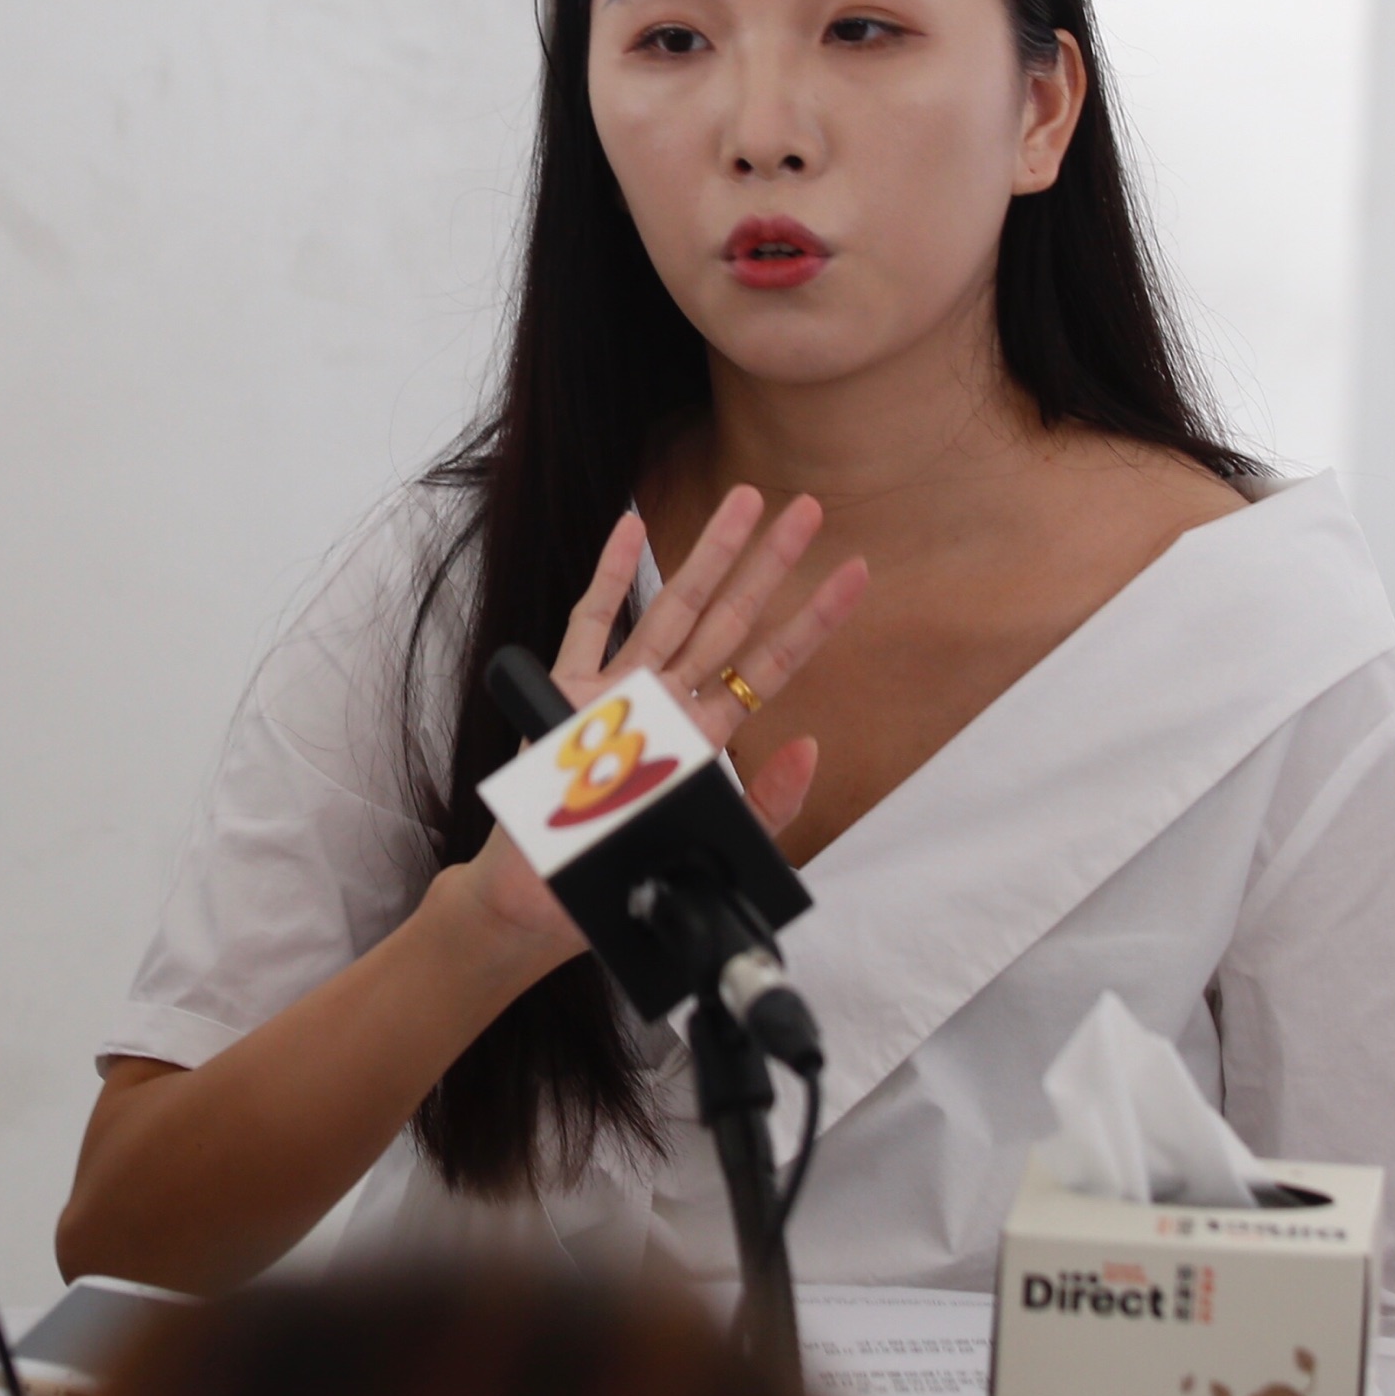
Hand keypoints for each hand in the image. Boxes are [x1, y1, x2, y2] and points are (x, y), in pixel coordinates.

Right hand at [433, 488, 866, 976]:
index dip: (813, 619)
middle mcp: (666, 700)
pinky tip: (631, 526)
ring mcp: (616, 691)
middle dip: (769, 563)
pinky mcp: (565, 692)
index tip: (854, 574)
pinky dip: (610, 574)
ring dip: (707, 554)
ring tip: (743, 503)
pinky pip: (591, 622)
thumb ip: (766, 802)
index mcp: (704, 735)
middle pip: (729, 619)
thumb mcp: (710, 841)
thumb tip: (808, 748)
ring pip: (671, 607)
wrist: (540, 892)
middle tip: (808, 508)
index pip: (770, 665)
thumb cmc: (618, 869)